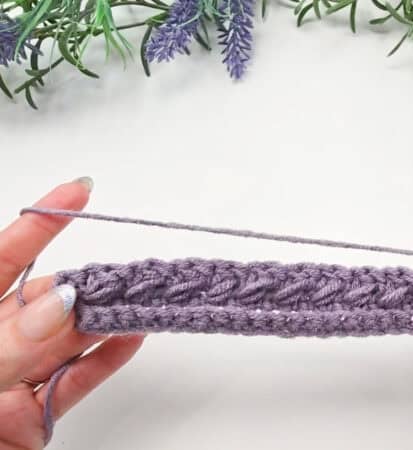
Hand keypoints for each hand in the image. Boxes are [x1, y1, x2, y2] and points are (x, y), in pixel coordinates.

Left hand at [0, 179, 143, 449]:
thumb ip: (9, 345)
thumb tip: (61, 304)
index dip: (39, 226)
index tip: (78, 193)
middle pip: (42, 302)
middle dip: (84, 283)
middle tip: (121, 273)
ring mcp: (10, 381)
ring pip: (65, 341)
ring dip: (105, 321)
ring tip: (139, 299)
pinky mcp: (34, 416)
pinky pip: (76, 380)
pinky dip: (108, 359)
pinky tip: (132, 336)